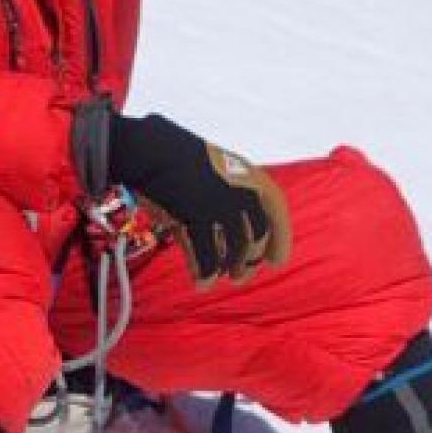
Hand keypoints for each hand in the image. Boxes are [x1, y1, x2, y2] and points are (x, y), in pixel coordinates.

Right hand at [106, 112, 291, 285]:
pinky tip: (201, 283)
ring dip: (231, 269)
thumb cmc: (176, 161)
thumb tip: (226, 241)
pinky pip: (207, 255)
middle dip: (251, 260)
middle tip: (240, 276)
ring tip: (224, 280)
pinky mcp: (195, 217)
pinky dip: (205, 274)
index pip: (276, 210)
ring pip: (235, 249)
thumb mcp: (212, 175)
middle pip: (256, 235)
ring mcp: (219, 204)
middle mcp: (240, 191)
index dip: (281, 238)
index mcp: (248, 175)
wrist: (150, 149)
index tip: (276, 261)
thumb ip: (224, 204)